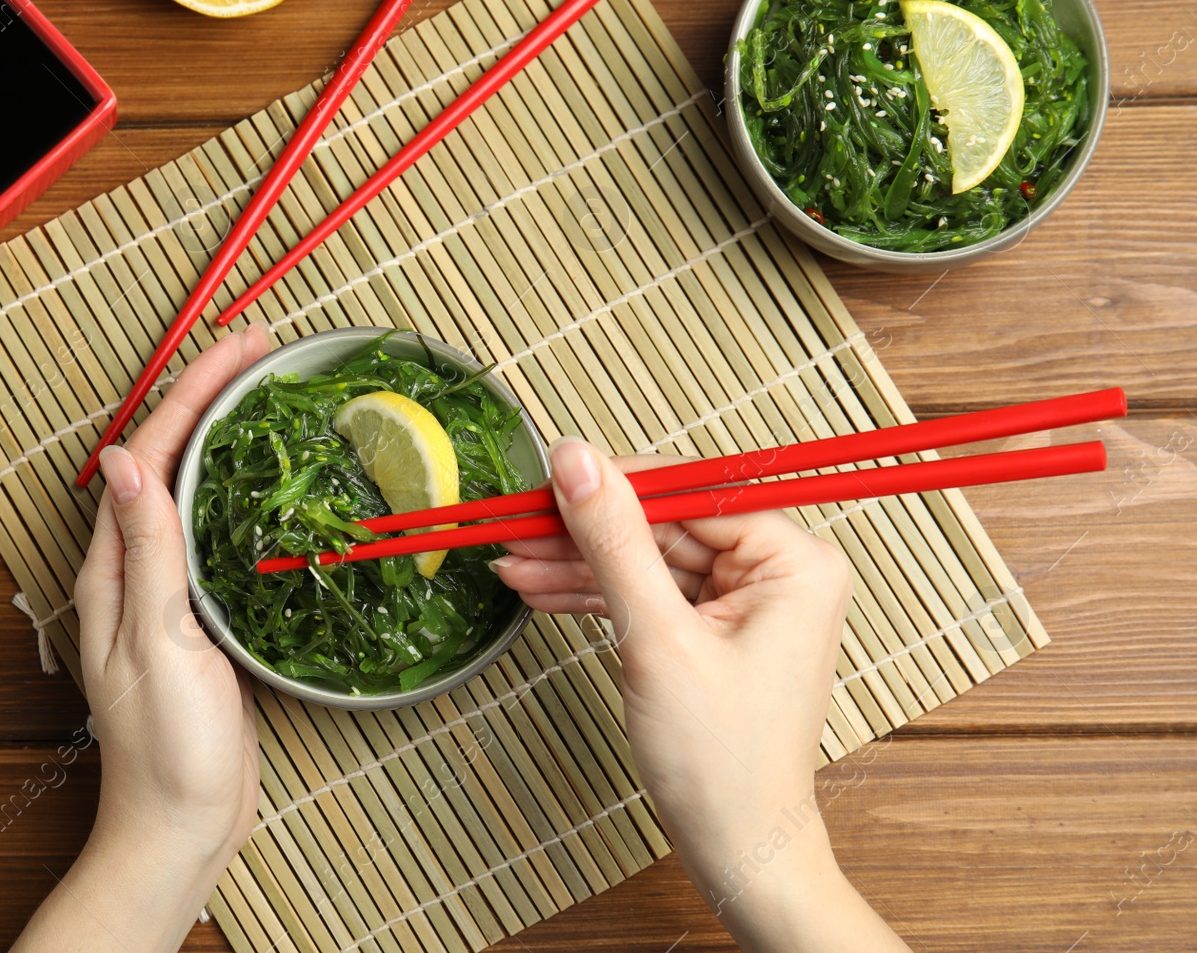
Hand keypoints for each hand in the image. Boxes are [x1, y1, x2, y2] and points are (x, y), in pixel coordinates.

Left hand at [14, 326, 270, 952]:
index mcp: (115, 567)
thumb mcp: (159, 643)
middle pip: (169, 458)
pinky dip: (240, 488)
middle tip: (262, 350)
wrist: (182, 824)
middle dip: (208, 395)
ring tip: (266, 392)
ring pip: (193, 487)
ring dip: (224, 433)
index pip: (151, 454)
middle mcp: (134, 568)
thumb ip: (147, 551)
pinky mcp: (200, 615)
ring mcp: (167, 591)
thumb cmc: (167, 748)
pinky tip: (271, 483)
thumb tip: (126, 455)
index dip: (192, 392)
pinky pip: (215, 530)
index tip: (237, 347)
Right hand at [493, 439, 909, 952]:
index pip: (692, 490)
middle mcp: (781, 572)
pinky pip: (649, 592)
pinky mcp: (716, 629)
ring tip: (512, 563)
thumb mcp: (656, 639)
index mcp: (796, 561)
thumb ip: (613, 541)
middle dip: (584, 531)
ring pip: (647, 557)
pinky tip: (541, 588)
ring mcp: (748, 602)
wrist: (736, 849)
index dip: (614, 484)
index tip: (549, 478)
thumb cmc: (722, 762)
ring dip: (578, 563)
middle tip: (516, 526)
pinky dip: (596, 594)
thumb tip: (576, 459)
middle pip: (664, 523)